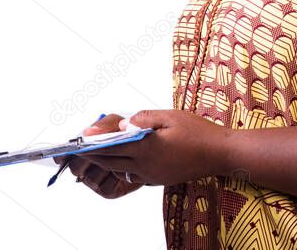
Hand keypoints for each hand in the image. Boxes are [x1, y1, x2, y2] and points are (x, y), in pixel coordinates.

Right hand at [54, 114, 142, 199]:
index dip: (61, 155)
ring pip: (90, 177)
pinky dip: (114, 176)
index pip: (62, 156)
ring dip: (103, 165)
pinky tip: (122, 169)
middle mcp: (85, 167)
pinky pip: (105, 186)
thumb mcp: (116, 124)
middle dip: (86, 157)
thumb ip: (103, 125)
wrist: (149, 151)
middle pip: (74, 167)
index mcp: (81, 149)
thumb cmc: (127, 134)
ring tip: (117, 155)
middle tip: (98, 147)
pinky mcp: (108, 191)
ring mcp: (95, 180)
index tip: (67, 150)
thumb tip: (88, 133)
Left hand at [72, 109, 229, 187]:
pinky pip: (132, 175)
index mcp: (145, 148)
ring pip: (120, 169)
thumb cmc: (197, 132)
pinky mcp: (157, 179)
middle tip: (77, 148)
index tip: (78, 140)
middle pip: (110, 160)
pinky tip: (121, 160)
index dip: (91, 143)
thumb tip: (123, 124)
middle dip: (93, 154)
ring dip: (107, 160)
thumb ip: (143, 119)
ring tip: (96, 151)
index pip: (109, 147)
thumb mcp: (170, 116)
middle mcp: (144, 165)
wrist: (219, 154)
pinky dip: (122, 167)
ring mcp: (151, 175)